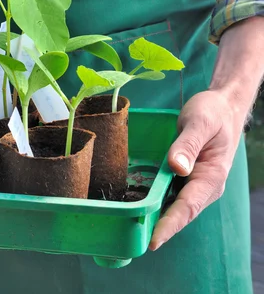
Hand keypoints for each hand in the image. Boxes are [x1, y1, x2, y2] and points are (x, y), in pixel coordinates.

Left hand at [148, 17, 263, 249]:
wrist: (220, 106)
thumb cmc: (212, 113)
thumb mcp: (199, 123)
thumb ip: (187, 145)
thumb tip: (177, 168)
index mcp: (211, 177)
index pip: (187, 206)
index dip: (169, 225)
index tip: (153, 240)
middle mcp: (203, 186)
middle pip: (179, 212)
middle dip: (159, 228)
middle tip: (133, 242)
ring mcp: (193, 183)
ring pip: (172, 206)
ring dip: (154, 218)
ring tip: (129, 230)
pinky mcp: (183, 177)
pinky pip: (167, 193)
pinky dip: (153, 201)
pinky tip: (134, 204)